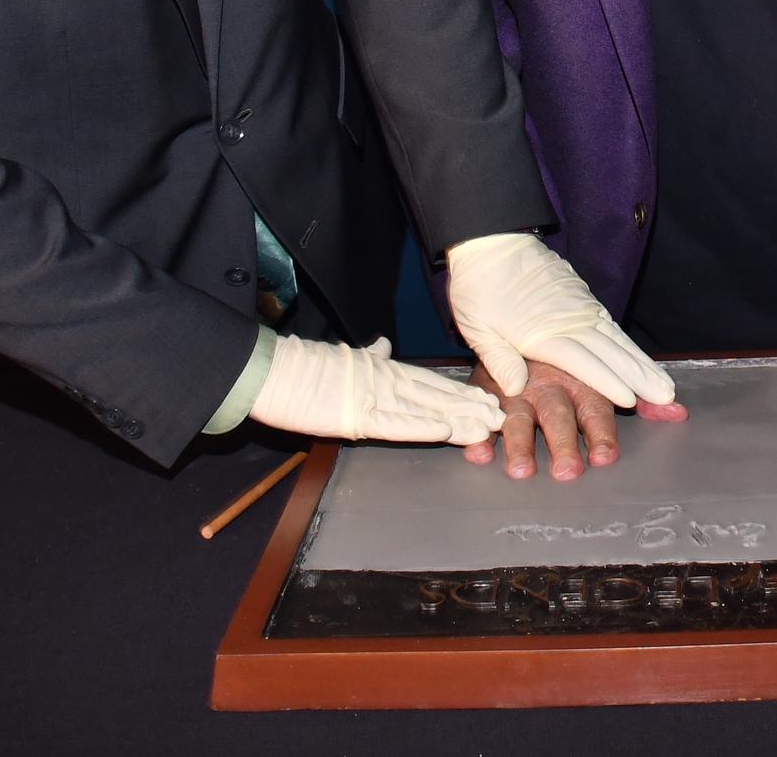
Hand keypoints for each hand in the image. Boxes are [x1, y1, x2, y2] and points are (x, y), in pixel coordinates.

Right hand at [248, 334, 501, 444]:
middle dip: (470, 408)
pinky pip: (395, 423)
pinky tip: (446, 429)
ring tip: (487, 426)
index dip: (461, 393)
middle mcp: (385, 383)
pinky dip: (421, 426)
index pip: (430, 384)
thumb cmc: (304, 369)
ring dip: (458, 419)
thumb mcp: (345, 359)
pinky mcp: (357, 415)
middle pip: (437, 396)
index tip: (487, 400)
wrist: (273, 370)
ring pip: (425, 409)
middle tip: (502, 417)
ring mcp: (373, 398)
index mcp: (382, 372)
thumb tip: (381, 346)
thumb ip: (368, 356)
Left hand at [445, 231, 675, 408]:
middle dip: (640, 376)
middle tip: (666, 396)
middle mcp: (568, 319)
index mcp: (542, 332)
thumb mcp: (478, 327)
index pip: (582, 362)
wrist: (491, 238)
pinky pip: (609, 322)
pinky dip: (627, 342)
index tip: (631, 400)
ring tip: (663, 383)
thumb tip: (516, 389)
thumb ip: (499, 360)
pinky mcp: (580, 294)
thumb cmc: (479, 286)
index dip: (608, 382)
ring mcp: (578, 305)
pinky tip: (638, 356)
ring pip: (616, 338)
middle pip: (611, 352)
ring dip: (641, 362)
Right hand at [462, 358, 691, 479]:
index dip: (601, 433)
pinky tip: (479, 454)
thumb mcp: (601, 370)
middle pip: (558, 416)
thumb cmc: (565, 355)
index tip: (606, 458)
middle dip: (564, 444)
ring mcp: (515, 388)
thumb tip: (678, 413)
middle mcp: (550, 384)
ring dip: (520, 446)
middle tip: (569, 471)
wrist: (516, 301)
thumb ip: (639, 395)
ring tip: (522, 472)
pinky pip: (480, 412)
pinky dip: (478, 435)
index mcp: (580, 379)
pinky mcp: (486, 387)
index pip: (595, 407)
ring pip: (517, 418)